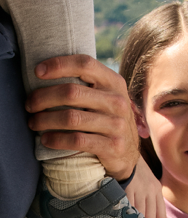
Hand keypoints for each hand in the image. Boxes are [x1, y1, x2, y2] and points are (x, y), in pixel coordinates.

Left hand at [25, 56, 139, 180]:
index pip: (85, 64)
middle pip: (71, 92)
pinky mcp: (112, 146)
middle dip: (43, 97)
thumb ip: (87, 84)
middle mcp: (117, 101)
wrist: (128, 154)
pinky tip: (46, 139)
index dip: (59, 64)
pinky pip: (76, 140)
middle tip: (30, 105)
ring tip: (33, 123)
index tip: (37, 71)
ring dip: (45, 120)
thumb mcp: (105, 97)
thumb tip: (45, 71)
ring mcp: (117, 125)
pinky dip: (56, 139)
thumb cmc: (106, 119)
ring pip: (71, 118)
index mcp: (114, 82)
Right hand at [125, 156, 166, 217]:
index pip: (160, 217)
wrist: (124, 148)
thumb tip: (142, 217)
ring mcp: (139, 188)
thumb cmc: (132, 168)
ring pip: (139, 214)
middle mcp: (151, 190)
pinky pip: (127, 206)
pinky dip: (124, 216)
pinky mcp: (127, 186)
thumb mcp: (145, 180)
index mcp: (156, 190)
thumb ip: (147, 197)